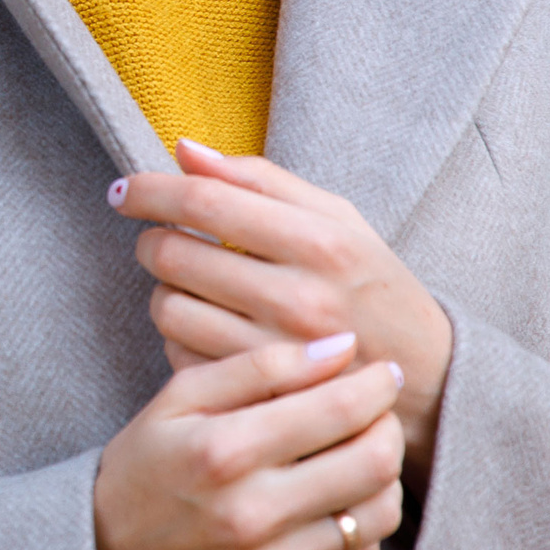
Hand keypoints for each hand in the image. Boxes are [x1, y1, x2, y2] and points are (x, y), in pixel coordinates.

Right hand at [92, 334, 404, 549]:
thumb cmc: (144, 463)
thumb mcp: (180, 397)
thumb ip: (259, 364)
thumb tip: (340, 346)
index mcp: (223, 451)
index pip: (339, 409)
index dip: (375, 384)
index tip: (380, 371)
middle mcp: (251, 514)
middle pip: (372, 462)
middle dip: (388, 426)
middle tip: (376, 412)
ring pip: (377, 514)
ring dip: (384, 476)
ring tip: (359, 454)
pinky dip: (364, 523)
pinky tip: (337, 500)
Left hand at [109, 140, 453, 479]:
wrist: (426, 380)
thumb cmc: (372, 286)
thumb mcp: (338, 219)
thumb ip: (260, 179)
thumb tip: (183, 150)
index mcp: (320, 243)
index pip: (206, 201)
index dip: (151, 190)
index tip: (123, 189)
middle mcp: (299, 300)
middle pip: (177, 254)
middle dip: (152, 239)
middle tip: (159, 237)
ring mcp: (278, 356)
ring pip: (169, 308)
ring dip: (163, 289)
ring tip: (188, 283)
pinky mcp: (259, 398)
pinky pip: (180, 355)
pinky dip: (179, 335)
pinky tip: (205, 325)